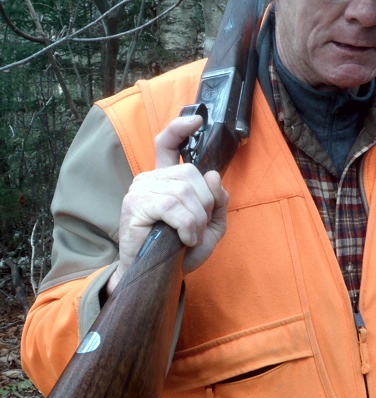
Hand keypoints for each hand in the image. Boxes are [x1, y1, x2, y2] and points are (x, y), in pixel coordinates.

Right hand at [107, 114, 228, 292]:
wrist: (155, 277)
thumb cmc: (179, 252)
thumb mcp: (209, 226)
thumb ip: (218, 202)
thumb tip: (215, 176)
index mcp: (167, 179)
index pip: (169, 144)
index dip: (181, 129)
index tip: (197, 119)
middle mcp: (151, 178)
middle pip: (193, 174)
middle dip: (206, 204)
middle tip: (197, 228)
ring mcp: (141, 189)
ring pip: (186, 192)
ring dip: (197, 220)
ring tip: (189, 237)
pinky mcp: (136, 204)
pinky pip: (174, 206)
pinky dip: (187, 225)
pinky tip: (184, 239)